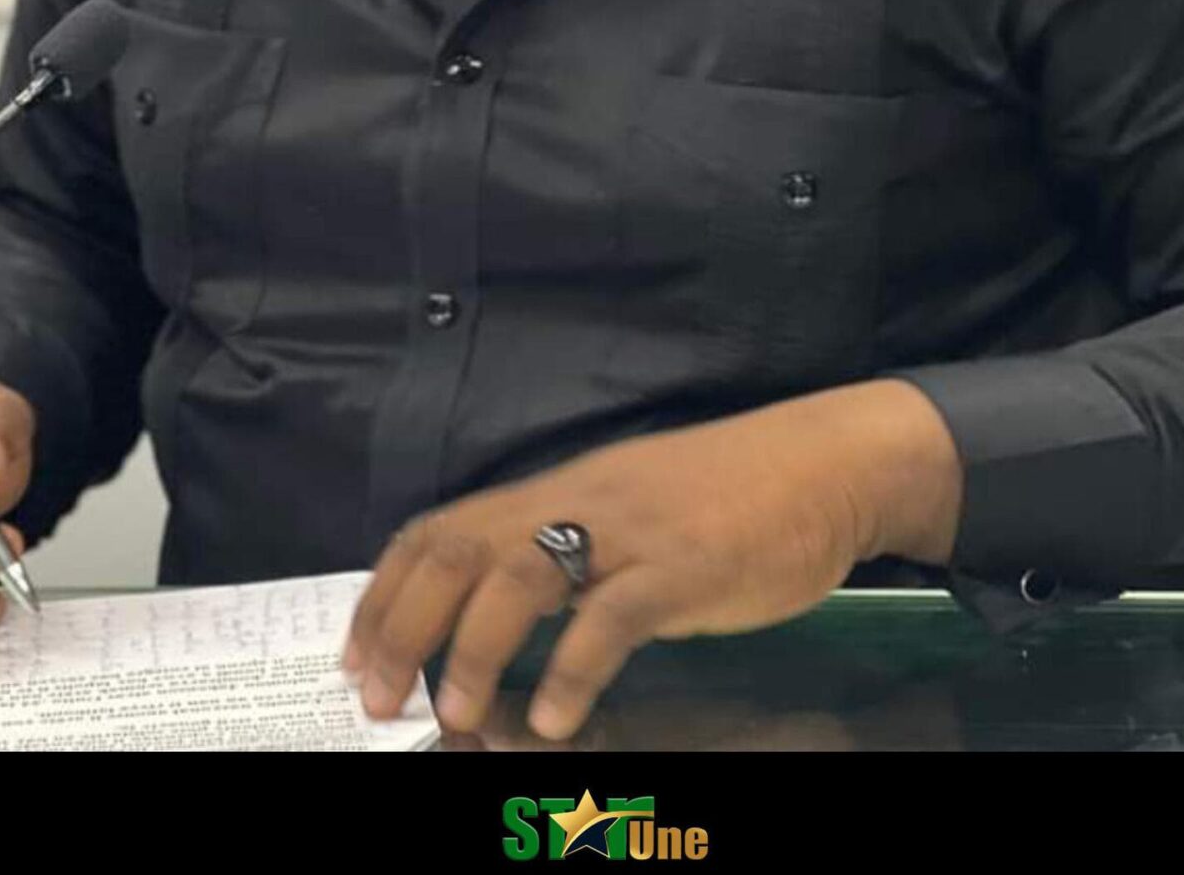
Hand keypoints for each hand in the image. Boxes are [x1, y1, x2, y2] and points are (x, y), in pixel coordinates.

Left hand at [342, 379, 960, 740]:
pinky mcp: (685, 566)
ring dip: (475, 650)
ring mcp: (630, 532)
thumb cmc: (728, 497)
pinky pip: (613, 616)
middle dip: (406, 628)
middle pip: (460, 550)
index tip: (355, 658)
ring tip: (459, 713)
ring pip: (521, 574)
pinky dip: (574, 670)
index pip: (440, 529)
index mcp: (556, 492)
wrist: (827, 466)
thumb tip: (500, 619)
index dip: (385, 594)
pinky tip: (561, 717)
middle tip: (382, 700)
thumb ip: (568, 555)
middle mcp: (578, 503)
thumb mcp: (627, 515)